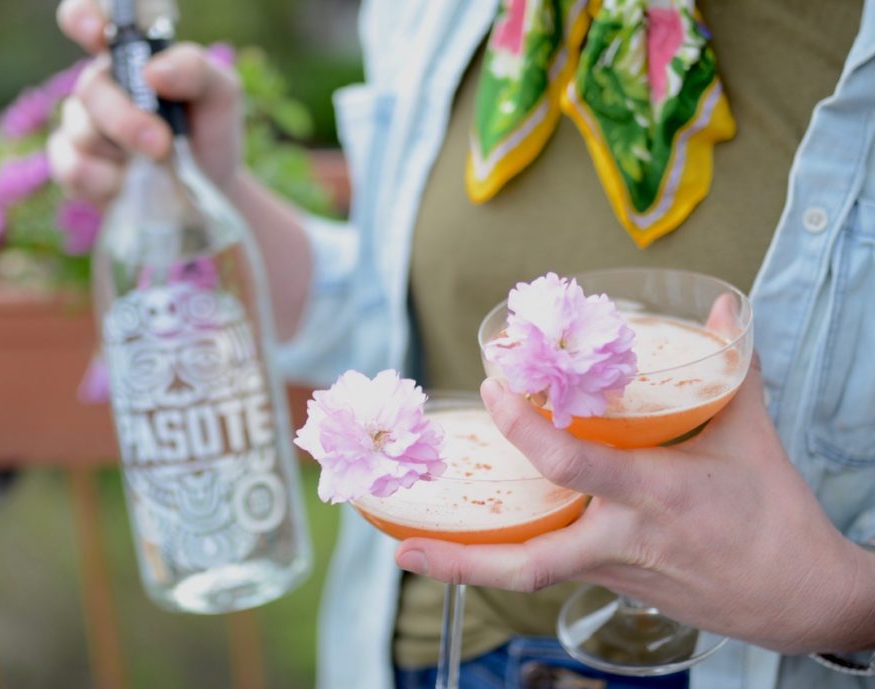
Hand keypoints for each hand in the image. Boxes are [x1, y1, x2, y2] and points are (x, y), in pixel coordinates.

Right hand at [49, 0, 243, 203]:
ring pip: (81, 131)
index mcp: (129, 56)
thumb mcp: (220, 93)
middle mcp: (100, 86)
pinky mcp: (75, 166)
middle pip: (90, 87)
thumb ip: (195, 69)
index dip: (84, 16)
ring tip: (157, 164)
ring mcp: (83, 126)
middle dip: (124, 119)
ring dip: (124, 153)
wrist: (209, 188)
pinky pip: (72, 168)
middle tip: (161, 143)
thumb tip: (153, 72)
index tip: (96, 32)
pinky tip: (128, 184)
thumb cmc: (209, 129)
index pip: (87, 17)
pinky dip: (105, 181)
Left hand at [395, 359, 874, 653]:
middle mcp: (620, 537)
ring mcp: (610, 568)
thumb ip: (729, 368)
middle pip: (531, 560)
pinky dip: (506, 551)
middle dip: (463, 558)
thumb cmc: (774, 517)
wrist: (795, 597)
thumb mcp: (752, 436)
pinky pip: (547, 566)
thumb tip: (720, 308)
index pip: (573, 462)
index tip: (493, 389)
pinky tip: (471, 536)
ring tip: (410, 550)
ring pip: (528, 573)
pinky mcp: (609, 581)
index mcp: (654, 493)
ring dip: (467, 565)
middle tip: (402, 542)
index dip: (524, 428)